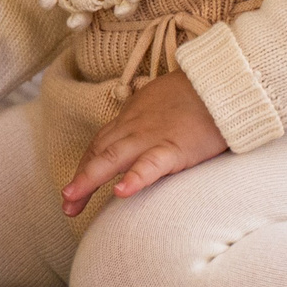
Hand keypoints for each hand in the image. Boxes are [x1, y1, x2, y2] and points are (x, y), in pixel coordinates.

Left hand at [61, 71, 227, 215]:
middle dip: (79, 179)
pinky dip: (135, 178)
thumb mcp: (160, 107)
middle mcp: (134, 128)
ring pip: (113, 157)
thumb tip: (138, 144)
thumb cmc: (195, 97)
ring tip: (72, 199)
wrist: (221, 82)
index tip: (73, 189)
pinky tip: (121, 192)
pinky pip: (151, 164)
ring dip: (89, 178)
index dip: (84, 166)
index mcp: (131, 119)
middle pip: (98, 152)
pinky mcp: (175, 147)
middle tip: (66, 204)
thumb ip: (146, 124)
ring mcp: (152, 137)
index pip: (100, 143)